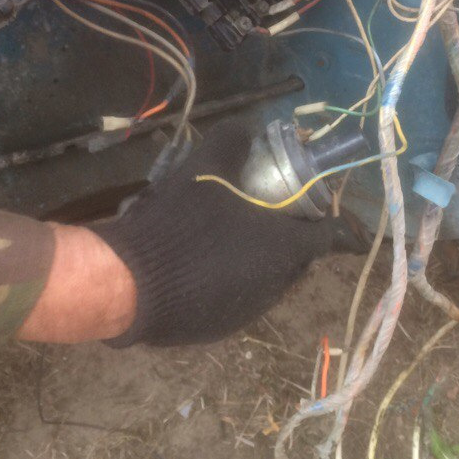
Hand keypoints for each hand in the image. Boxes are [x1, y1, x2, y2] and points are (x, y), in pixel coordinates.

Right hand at [90, 119, 333, 346]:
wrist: (130, 283)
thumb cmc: (181, 223)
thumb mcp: (205, 168)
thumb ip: (232, 142)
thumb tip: (247, 129)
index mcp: (284, 248)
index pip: (327, 236)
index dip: (328, 220)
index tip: (318, 207)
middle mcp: (275, 285)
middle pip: (298, 259)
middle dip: (291, 237)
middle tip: (270, 213)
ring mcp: (248, 312)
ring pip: (268, 282)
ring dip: (260, 260)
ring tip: (232, 236)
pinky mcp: (219, 329)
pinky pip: (238, 300)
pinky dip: (232, 281)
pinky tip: (204, 265)